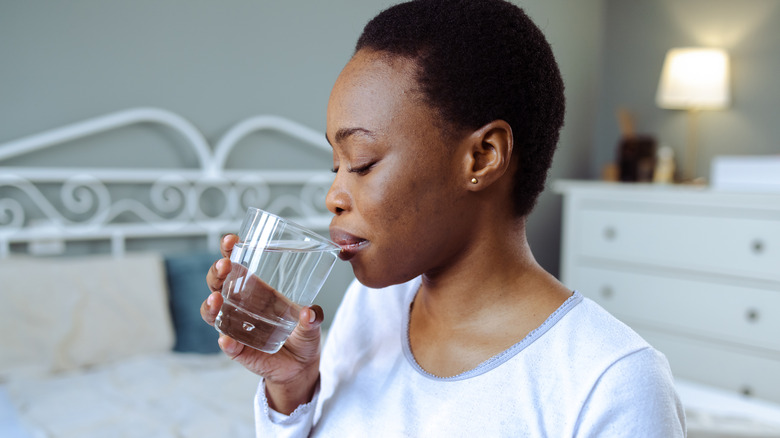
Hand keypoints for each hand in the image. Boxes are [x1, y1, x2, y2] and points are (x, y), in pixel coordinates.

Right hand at [202, 234, 322, 413]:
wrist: (300, 367)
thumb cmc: (302, 335)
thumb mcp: (311, 322)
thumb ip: (312, 318)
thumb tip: (310, 312)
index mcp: (256, 289)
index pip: (236, 264)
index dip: (230, 251)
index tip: (231, 240)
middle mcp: (240, 305)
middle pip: (218, 284)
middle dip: (217, 272)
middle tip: (225, 265)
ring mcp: (235, 326)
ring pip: (213, 313)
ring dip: (211, 305)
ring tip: (216, 300)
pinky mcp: (238, 350)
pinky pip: (228, 345)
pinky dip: (226, 342)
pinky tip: (228, 340)